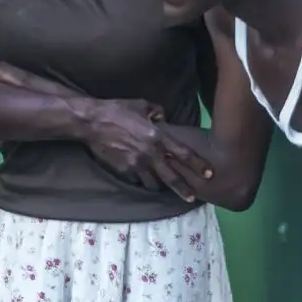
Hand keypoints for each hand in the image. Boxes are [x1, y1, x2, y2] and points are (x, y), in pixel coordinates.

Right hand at [78, 99, 213, 199]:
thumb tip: (162, 116)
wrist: (91, 123)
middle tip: (192, 197)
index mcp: (157, 137)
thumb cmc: (117, 110)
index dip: (198, 165)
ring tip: (164, 187)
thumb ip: (156, 111)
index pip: (183, 154)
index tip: (210, 173)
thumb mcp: (141, 104)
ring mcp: (136, 164)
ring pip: (153, 182)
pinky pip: (137, 179)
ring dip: (160, 185)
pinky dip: (141, 178)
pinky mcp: (123, 170)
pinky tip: (142, 176)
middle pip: (172, 177)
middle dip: (184, 189)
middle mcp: (149, 154)